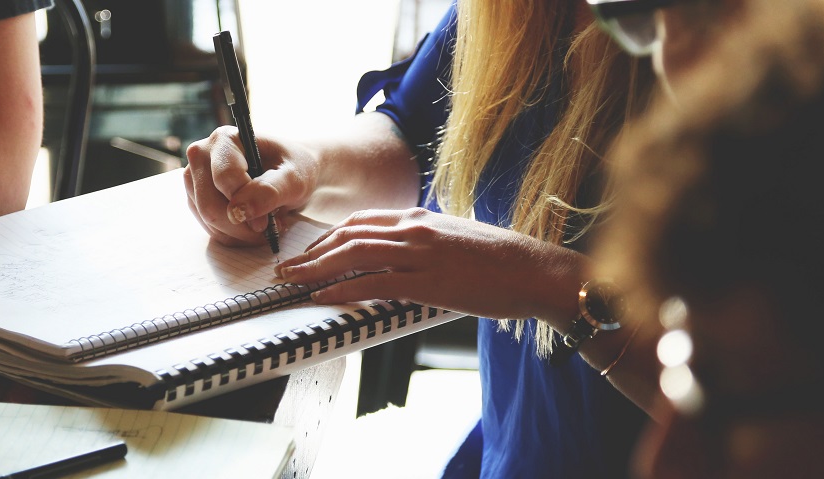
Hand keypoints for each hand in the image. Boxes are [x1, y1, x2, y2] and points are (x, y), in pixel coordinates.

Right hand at [183, 126, 318, 246]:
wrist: (290, 172)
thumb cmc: (294, 168)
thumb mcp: (294, 178)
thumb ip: (270, 191)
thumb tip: (239, 212)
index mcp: (225, 139)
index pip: (224, 179)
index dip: (246, 204)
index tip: (268, 220)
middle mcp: (202, 155)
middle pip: (209, 205)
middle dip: (241, 225)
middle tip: (269, 227)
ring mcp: (195, 178)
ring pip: (208, 220)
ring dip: (239, 233)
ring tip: (265, 224)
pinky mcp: (196, 199)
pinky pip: (210, 228)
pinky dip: (234, 235)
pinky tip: (252, 226)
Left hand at [274, 208, 584, 321]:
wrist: (536, 270)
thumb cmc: (502, 261)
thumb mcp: (456, 239)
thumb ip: (425, 243)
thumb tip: (403, 257)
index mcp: (420, 217)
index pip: (361, 221)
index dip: (328, 237)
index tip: (309, 251)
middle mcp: (415, 229)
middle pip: (348, 235)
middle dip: (311, 252)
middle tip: (287, 268)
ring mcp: (420, 253)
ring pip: (353, 255)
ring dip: (316, 269)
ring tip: (292, 281)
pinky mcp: (428, 281)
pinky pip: (374, 283)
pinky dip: (343, 290)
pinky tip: (323, 298)